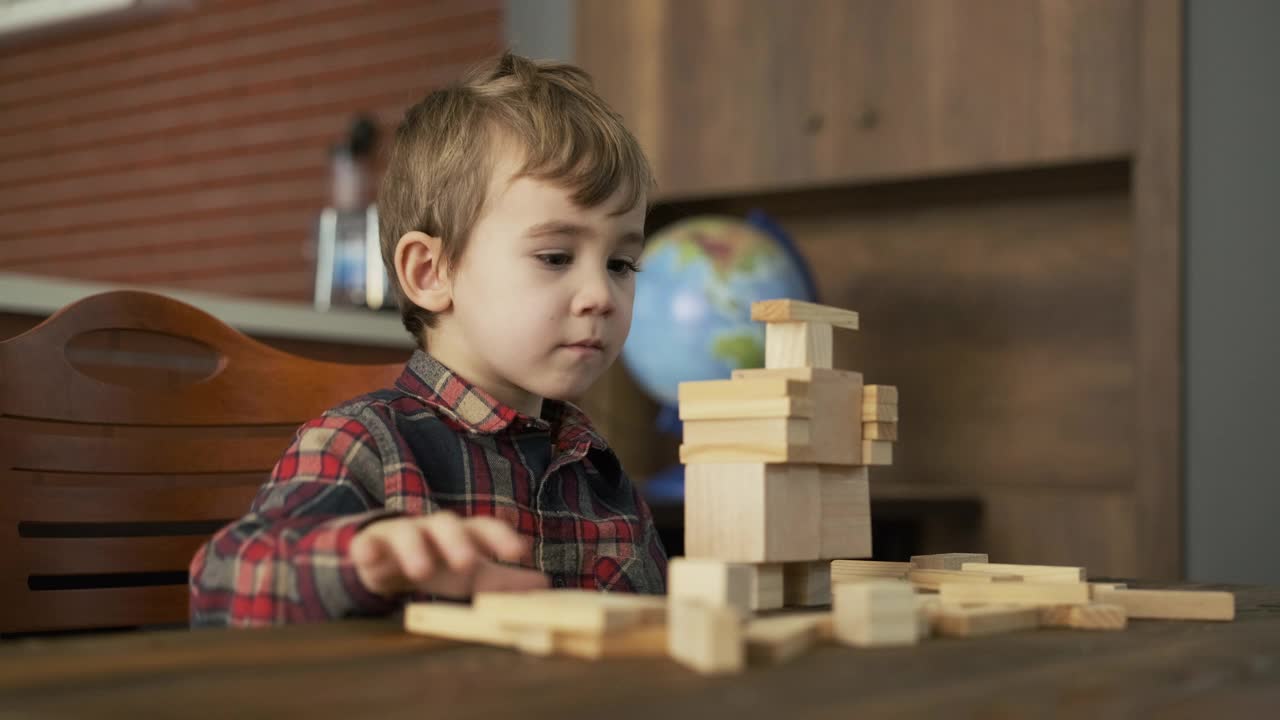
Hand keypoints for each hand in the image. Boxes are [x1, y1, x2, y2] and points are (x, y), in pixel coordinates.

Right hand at [350, 511, 549, 598]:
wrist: (387, 561)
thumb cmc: (438, 564)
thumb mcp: (471, 576)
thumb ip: (504, 581)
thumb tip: (545, 585)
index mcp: (460, 534)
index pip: (483, 527)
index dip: (501, 537)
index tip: (520, 551)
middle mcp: (432, 528)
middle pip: (446, 524)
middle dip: (458, 541)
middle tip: (468, 563)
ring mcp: (400, 534)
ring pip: (407, 532)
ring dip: (414, 549)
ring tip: (420, 571)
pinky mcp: (370, 545)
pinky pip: (366, 544)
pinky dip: (365, 549)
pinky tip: (366, 556)